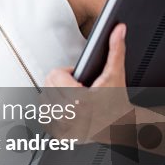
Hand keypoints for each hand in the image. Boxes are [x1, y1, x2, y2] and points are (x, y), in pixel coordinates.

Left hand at [43, 23, 130, 143]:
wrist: (121, 126)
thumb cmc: (117, 101)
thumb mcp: (116, 74)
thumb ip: (116, 50)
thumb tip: (119, 30)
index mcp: (80, 100)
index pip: (55, 75)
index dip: (66, 73)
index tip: (76, 78)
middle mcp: (70, 115)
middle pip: (48, 86)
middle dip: (61, 84)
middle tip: (76, 87)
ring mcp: (65, 126)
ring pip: (44, 100)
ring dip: (54, 97)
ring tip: (71, 98)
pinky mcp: (61, 134)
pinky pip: (46, 117)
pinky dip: (53, 112)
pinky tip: (67, 110)